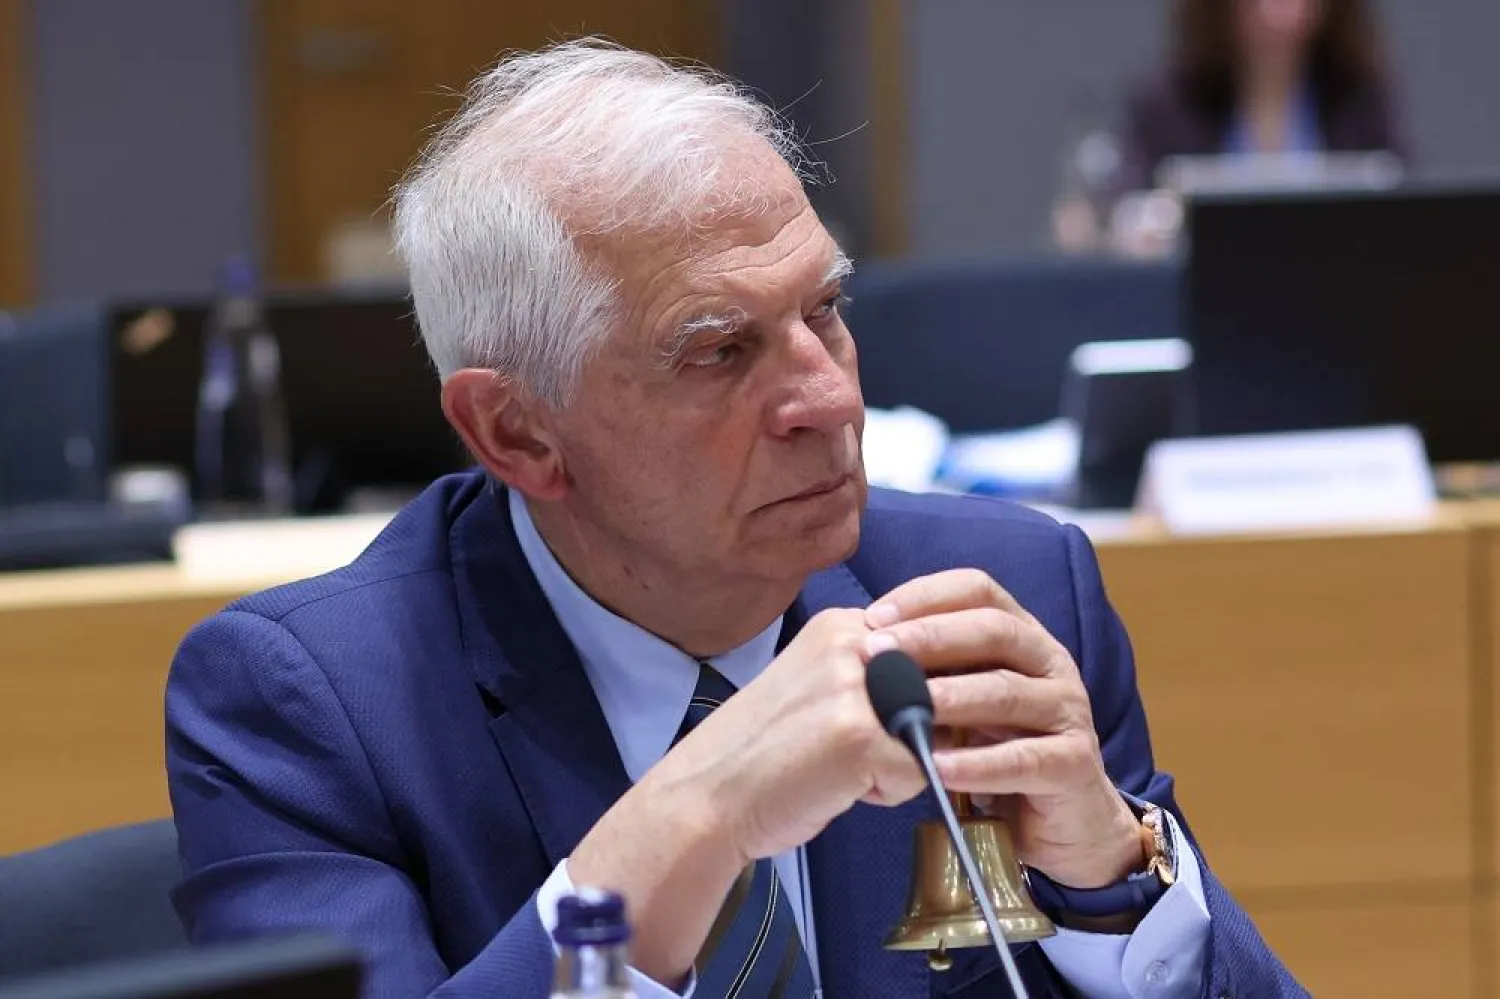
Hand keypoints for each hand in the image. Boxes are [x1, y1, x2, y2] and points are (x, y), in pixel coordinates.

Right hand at [568, 607, 924, 985]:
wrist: (706, 798)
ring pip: (936, 728)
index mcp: (840, 625)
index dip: (920, 691)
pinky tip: (840, 787)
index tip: (876, 720)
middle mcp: (852, 642)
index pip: (928, 643)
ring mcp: (857, 687)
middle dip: (915, 726)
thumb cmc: (765, 753)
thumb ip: (873, 675)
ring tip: (847, 767)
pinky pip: (921, 771)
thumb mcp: (819, 687)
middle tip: (852, 749)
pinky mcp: (862, 736)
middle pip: (940, 685)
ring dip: (902, 758)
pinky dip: (889, 792)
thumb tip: (948, 689)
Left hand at [863, 569, 1143, 890]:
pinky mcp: (1072, 766)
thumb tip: (861, 646)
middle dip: (932, 637)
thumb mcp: (962, 698)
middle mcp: (1050, 663)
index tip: (874, 616)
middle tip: (878, 652)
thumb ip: (928, 669)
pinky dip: (978, 764)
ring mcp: (1067, 712)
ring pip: (1008, 693)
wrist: (1060, 820)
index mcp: (1021, 635)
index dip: (926, 596)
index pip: (978, 590)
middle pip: (995, 630)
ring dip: (951, 696)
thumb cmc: (996, 748)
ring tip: (903, 708)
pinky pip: (1023, 760)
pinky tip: (937, 768)